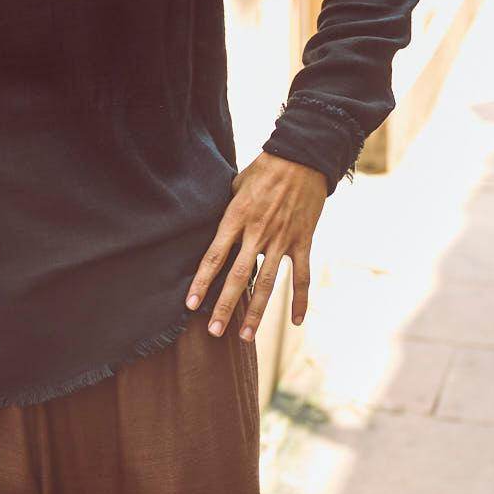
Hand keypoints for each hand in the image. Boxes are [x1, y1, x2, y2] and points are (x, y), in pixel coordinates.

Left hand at [183, 151, 326, 341]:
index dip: (202, 282)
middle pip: (239, 276)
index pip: (214, 256)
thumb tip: (216, 229)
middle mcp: (257, 232)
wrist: (302, 157)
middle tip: (214, 332)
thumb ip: (227, 211)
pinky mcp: (302, 241)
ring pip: (268, 282)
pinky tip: (295, 322)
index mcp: (236, 217)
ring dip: (257, 311)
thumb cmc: (265, 169)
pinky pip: (301, 276)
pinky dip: (299, 299)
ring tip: (246, 336)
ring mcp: (282, 239)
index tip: (191, 305)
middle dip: (225, 306)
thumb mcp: (236, 186)